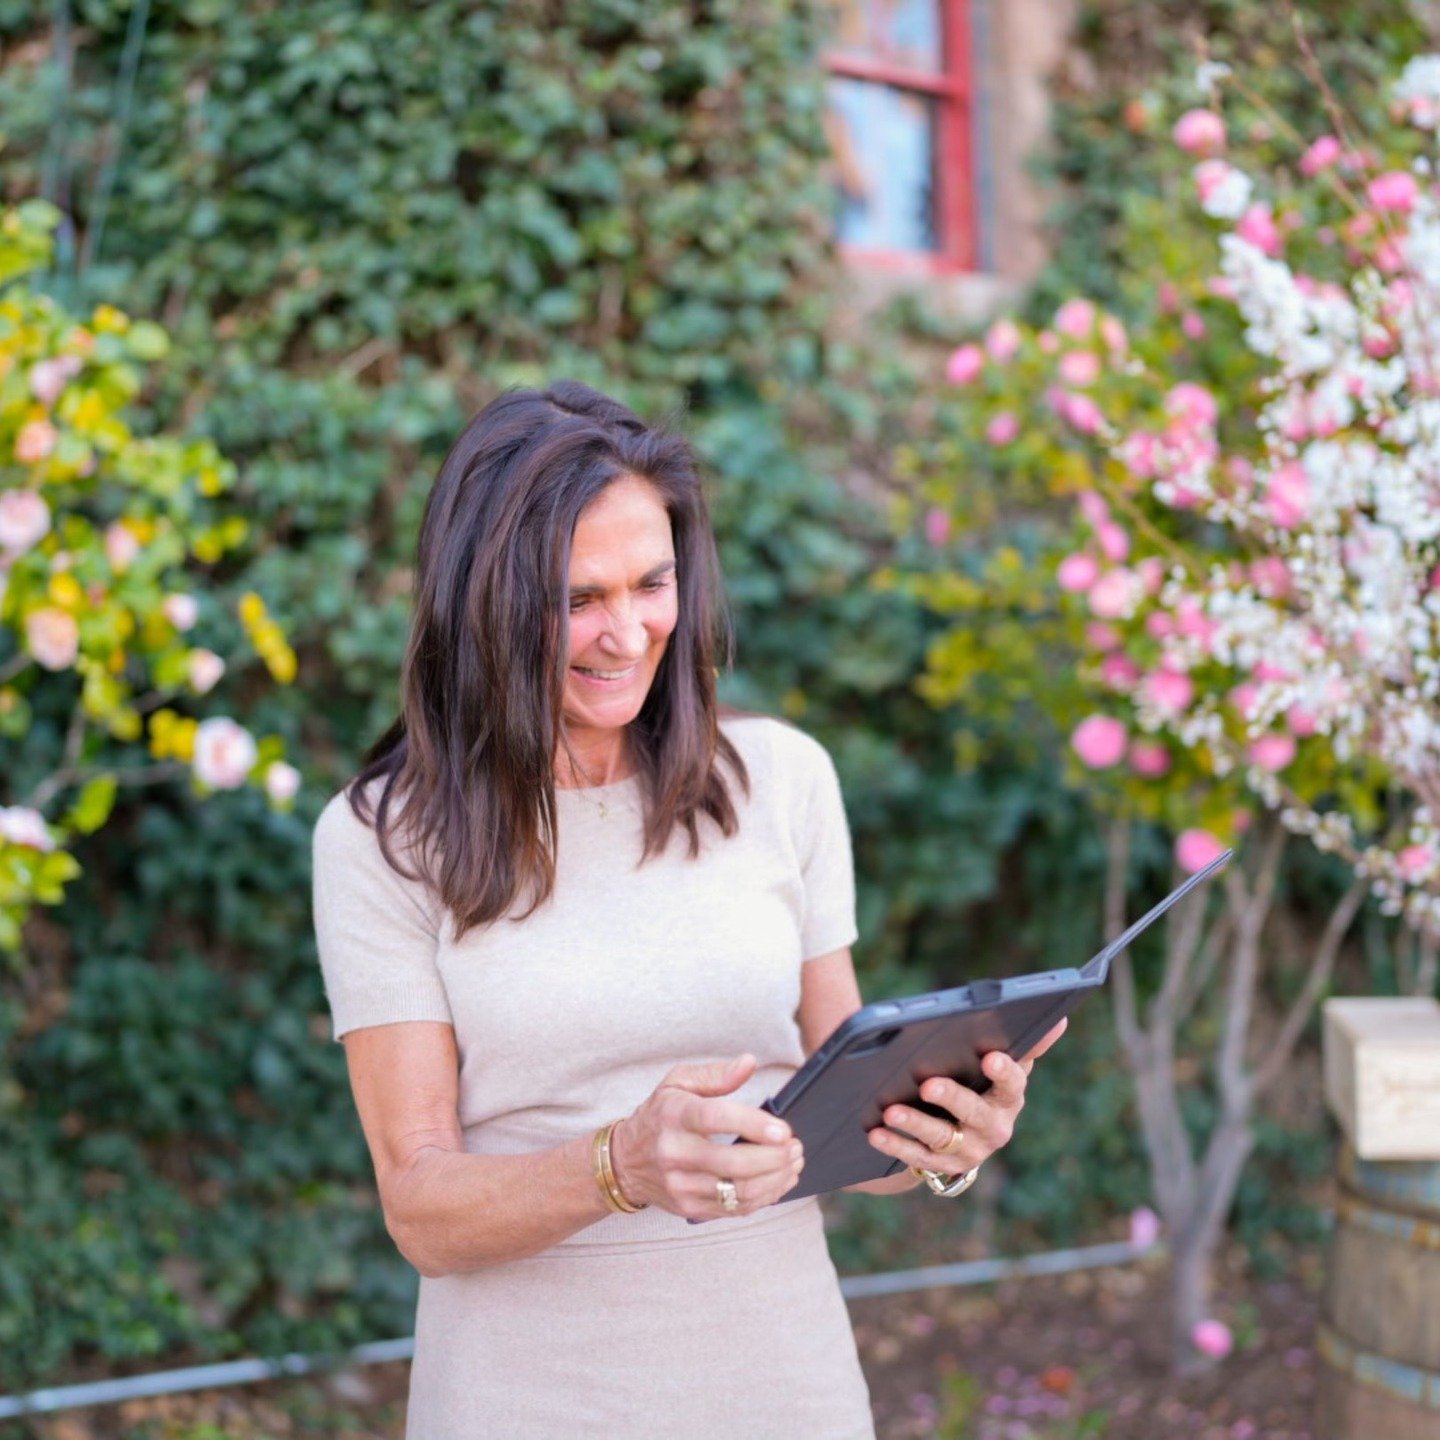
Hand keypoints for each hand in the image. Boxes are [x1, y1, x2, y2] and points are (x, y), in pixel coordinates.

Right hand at [609, 1054, 804, 1220]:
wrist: (625, 1160)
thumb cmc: (661, 1114)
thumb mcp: (678, 1082)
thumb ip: (716, 1073)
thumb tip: (750, 1062)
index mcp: (674, 1115)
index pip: (716, 1119)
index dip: (752, 1125)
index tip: (783, 1129)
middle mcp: (674, 1153)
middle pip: (732, 1163)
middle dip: (773, 1158)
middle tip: (796, 1146)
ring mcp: (681, 1185)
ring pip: (738, 1191)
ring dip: (775, 1179)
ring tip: (794, 1162)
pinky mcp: (690, 1208)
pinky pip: (735, 1209)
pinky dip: (765, 1197)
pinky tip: (780, 1181)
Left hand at [865, 1018, 1067, 1176]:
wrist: (965, 1137)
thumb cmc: (982, 1086)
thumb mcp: (1001, 1067)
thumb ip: (1025, 1044)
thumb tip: (1060, 1019)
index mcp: (1009, 1098)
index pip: (1014, 1084)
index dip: (1003, 1071)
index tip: (990, 1057)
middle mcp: (994, 1128)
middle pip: (974, 1112)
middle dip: (952, 1097)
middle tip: (927, 1084)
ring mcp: (969, 1151)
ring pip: (942, 1137)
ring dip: (916, 1123)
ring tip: (890, 1110)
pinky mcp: (942, 1167)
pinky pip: (916, 1158)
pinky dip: (895, 1145)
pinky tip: (875, 1133)